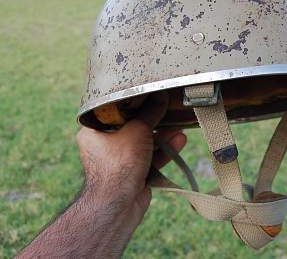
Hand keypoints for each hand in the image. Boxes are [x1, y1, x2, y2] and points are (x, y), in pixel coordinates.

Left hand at [76, 92, 185, 228]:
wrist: (118, 204)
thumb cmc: (118, 165)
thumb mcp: (137, 130)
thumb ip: (150, 112)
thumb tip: (160, 95)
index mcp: (94, 130)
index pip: (114, 109)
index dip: (133, 102)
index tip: (150, 95)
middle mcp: (104, 144)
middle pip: (132, 126)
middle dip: (154, 121)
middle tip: (168, 111)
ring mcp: (119, 160)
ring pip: (144, 143)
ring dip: (163, 137)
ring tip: (179, 128)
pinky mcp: (133, 173)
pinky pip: (150, 157)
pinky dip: (163, 151)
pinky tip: (179, 141)